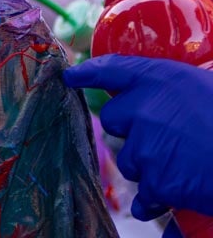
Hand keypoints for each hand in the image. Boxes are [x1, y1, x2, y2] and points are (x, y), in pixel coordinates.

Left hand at [64, 55, 212, 218]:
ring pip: (130, 160)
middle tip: (163, 138)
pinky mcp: (156, 182)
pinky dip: (155, 202)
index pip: (111, 69)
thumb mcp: (204, 89)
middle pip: (115, 120)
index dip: (88, 73)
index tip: (70, 77)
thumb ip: (174, 94)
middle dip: (133, 131)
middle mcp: (144, 109)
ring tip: (182, 166)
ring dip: (149, 166)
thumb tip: (157, 102)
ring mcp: (146, 146)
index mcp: (160, 79)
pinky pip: (144, 196)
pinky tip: (170, 199)